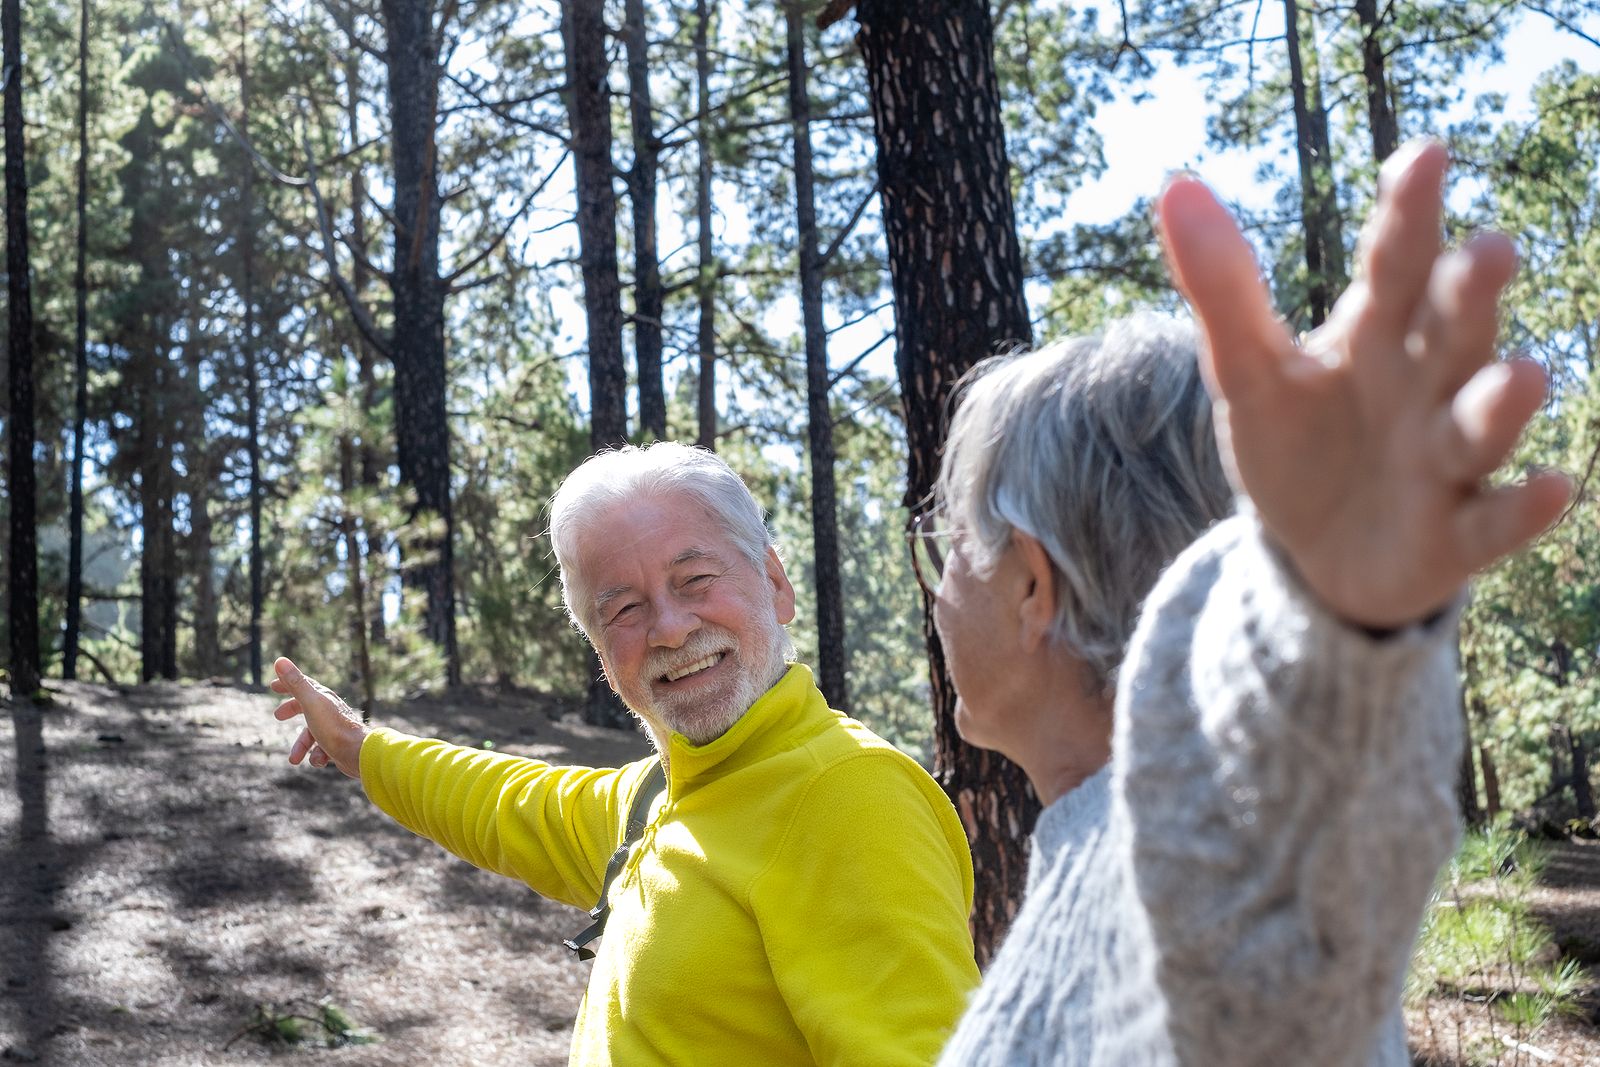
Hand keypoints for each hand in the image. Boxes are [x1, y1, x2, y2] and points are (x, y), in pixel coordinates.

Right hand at [270, 657, 367, 777]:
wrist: (359, 753)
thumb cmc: (334, 727)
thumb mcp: (310, 704)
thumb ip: (295, 683)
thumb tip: (279, 661)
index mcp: (323, 698)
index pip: (303, 684)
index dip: (287, 683)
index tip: (273, 685)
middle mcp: (330, 710)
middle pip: (307, 706)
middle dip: (292, 710)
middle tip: (277, 716)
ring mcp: (334, 728)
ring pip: (312, 735)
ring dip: (301, 746)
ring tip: (294, 759)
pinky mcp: (338, 745)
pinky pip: (322, 750)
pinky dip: (316, 756)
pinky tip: (320, 760)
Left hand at [1156, 140, 1571, 629]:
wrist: (1314, 552)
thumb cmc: (1296, 444)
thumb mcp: (1246, 370)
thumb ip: (1222, 287)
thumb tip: (1176, 186)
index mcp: (1376, 333)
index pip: (1395, 262)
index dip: (1410, 213)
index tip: (1425, 154)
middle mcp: (1426, 384)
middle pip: (1452, 332)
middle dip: (1471, 296)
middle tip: (1487, 251)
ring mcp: (1446, 460)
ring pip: (1481, 424)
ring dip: (1503, 401)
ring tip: (1521, 373)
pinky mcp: (1456, 534)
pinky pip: (1495, 523)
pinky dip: (1522, 509)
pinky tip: (1552, 488)